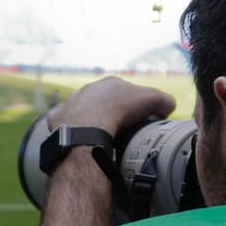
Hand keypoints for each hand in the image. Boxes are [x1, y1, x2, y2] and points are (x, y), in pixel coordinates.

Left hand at [48, 76, 176, 137]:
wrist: (88, 126)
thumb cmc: (121, 111)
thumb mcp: (154, 101)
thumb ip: (165, 101)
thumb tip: (168, 108)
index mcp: (110, 83)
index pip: (126, 92)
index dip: (135, 106)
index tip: (139, 119)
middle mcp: (87, 90)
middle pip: (103, 102)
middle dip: (111, 113)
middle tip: (121, 130)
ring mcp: (70, 104)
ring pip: (83, 112)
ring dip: (91, 122)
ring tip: (101, 138)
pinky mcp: (57, 119)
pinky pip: (66, 126)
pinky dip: (74, 133)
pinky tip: (81, 141)